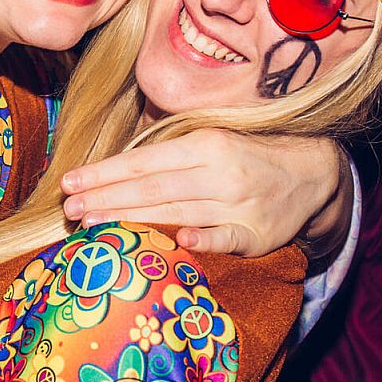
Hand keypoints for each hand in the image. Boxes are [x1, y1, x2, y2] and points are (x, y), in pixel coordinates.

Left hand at [60, 130, 344, 256]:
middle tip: (69, 209)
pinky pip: (225, 238)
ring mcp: (239, 205)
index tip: (69, 182)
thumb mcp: (210, 138)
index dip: (105, 173)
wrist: (312, 173)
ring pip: (178, 213)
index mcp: (205, 145)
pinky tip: (179, 243)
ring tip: (93, 226)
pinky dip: (204, 240)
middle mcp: (220, 173)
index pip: (144, 161)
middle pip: (154, 188)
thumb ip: (167, 149)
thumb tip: (113, 164)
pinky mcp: (256, 235)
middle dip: (107, 199)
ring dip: (133, 221)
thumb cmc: (246, 156)